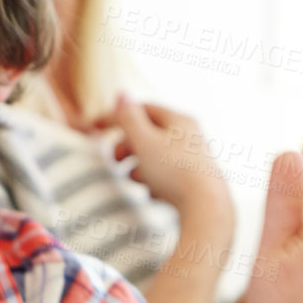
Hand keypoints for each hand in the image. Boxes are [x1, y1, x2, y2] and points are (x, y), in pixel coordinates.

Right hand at [92, 95, 234, 224]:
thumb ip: (129, 118)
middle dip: (127, 145)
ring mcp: (195, 159)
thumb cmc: (173, 172)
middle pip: (150, 133)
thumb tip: (121, 94)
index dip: (117, 117)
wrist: (207, 209)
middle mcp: (190, 136)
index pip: (142, 109)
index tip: (95, 128)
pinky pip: (168, 176)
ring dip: (139, 165)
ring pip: (157, 156)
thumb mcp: (144, 141)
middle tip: (114, 159)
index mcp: (179, 120)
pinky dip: (155, 181)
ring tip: (131, 178)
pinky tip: (153, 194)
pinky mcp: (196, 181)